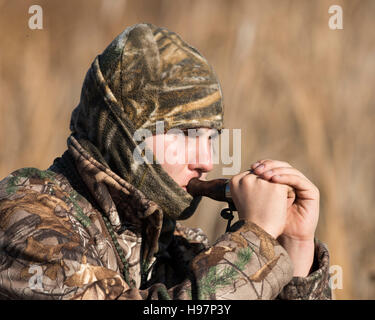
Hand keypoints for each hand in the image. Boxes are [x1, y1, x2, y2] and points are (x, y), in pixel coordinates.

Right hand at [229, 170, 288, 238]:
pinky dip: (287, 194)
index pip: (251, 175)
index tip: (258, 200)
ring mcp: (260, 181)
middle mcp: (246, 178)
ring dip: (277, 189)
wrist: (257, 233)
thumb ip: (249, 185)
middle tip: (267, 203)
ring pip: (274, 178)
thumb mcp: (244, 198)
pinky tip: (281, 204)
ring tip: (274, 204)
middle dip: (267, 186)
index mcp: (235, 181)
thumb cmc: (252, 220)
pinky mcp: (275, 185)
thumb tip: (264, 176)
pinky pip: (285, 184)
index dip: (258, 187)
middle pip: (263, 174)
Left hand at [250, 159, 318, 275]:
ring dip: (276, 170)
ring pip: (290, 171)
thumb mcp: (258, 200)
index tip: (252, 166)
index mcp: (282, 181)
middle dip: (269, 166)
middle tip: (257, 168)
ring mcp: (303, 185)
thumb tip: (238, 174)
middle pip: (281, 166)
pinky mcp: (311, 192)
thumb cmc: (269, 220)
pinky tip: (274, 180)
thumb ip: (254, 187)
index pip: (274, 166)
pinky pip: (298, 180)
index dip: (263, 165)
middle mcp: (293, 181)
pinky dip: (286, 178)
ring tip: (264, 175)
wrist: (286, 236)